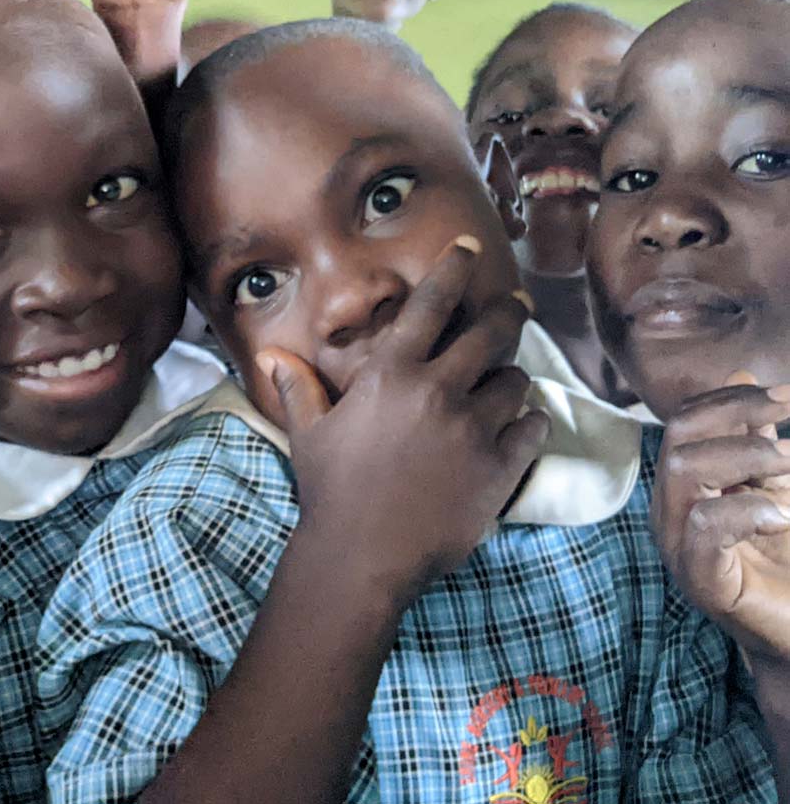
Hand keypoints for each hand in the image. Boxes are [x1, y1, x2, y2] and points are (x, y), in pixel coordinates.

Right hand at [254, 237, 545, 601]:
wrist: (362, 556)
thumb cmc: (331, 490)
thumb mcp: (309, 434)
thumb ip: (300, 388)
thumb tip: (272, 354)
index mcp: (391, 375)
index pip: (430, 305)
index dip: (452, 270)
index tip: (470, 248)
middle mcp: (438, 391)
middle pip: (490, 332)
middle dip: (508, 311)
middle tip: (518, 304)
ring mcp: (474, 429)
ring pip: (516, 381)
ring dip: (513, 378)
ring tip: (507, 383)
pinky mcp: (499, 468)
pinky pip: (532, 429)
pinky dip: (530, 423)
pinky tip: (523, 425)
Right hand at [653, 375, 789, 664]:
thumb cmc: (786, 560)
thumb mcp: (774, 487)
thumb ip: (756, 439)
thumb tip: (744, 375)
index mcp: (685, 486)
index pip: (687, 420)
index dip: (732, 398)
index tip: (787, 393)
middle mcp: (671, 510)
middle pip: (680, 436)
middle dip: (738, 415)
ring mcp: (678, 545)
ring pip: (684, 471)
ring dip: (746, 456)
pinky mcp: (701, 579)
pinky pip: (703, 526)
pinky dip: (746, 510)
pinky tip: (783, 515)